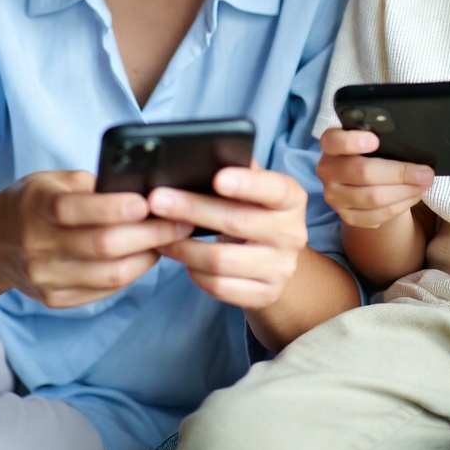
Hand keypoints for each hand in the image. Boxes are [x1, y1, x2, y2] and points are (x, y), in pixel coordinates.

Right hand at [0, 170, 193, 307]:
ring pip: (110, 274)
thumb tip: (143, 189)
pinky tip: (148, 255)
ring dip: (149, 256)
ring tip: (172, 238)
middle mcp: (38, 246)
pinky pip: (105, 291)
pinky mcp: (56, 300)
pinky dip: (133, 272)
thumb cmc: (35, 202)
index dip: (115, 207)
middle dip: (150, 233)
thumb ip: (93, 184)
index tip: (149, 201)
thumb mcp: (54, 180)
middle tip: (182, 220)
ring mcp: (46, 278)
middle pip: (102, 246)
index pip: (76, 210)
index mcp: (37, 207)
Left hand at [149, 163, 308, 309]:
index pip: (274, 189)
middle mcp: (292, 233)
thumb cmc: (255, 213)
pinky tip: (183, 261)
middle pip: (236, 222)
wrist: (275, 259)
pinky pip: (220, 287)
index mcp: (291, 199)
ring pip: (222, 260)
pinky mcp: (266, 294)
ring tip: (160, 235)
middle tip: (158, 201)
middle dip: (192, 210)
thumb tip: (201, 155)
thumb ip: (237, 170)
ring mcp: (280, 268)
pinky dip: (195, 274)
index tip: (217, 178)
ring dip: (184, 247)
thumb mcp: (255, 190)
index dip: (247, 183)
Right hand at [317, 126, 433, 228]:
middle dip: (400, 173)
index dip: (352, 141)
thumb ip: (381, 137)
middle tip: (425, 172)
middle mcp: (327, 171)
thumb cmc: (370, 153)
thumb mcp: (370, 138)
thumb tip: (412, 145)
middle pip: (363, 172)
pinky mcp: (346, 216)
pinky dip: (400, 206)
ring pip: (374, 197)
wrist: (362, 181)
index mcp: (330, 145)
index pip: (334, 141)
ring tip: (424, 184)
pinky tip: (413, 196)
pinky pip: (377, 216)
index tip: (375, 140)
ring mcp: (334, 196)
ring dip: (405, 192)